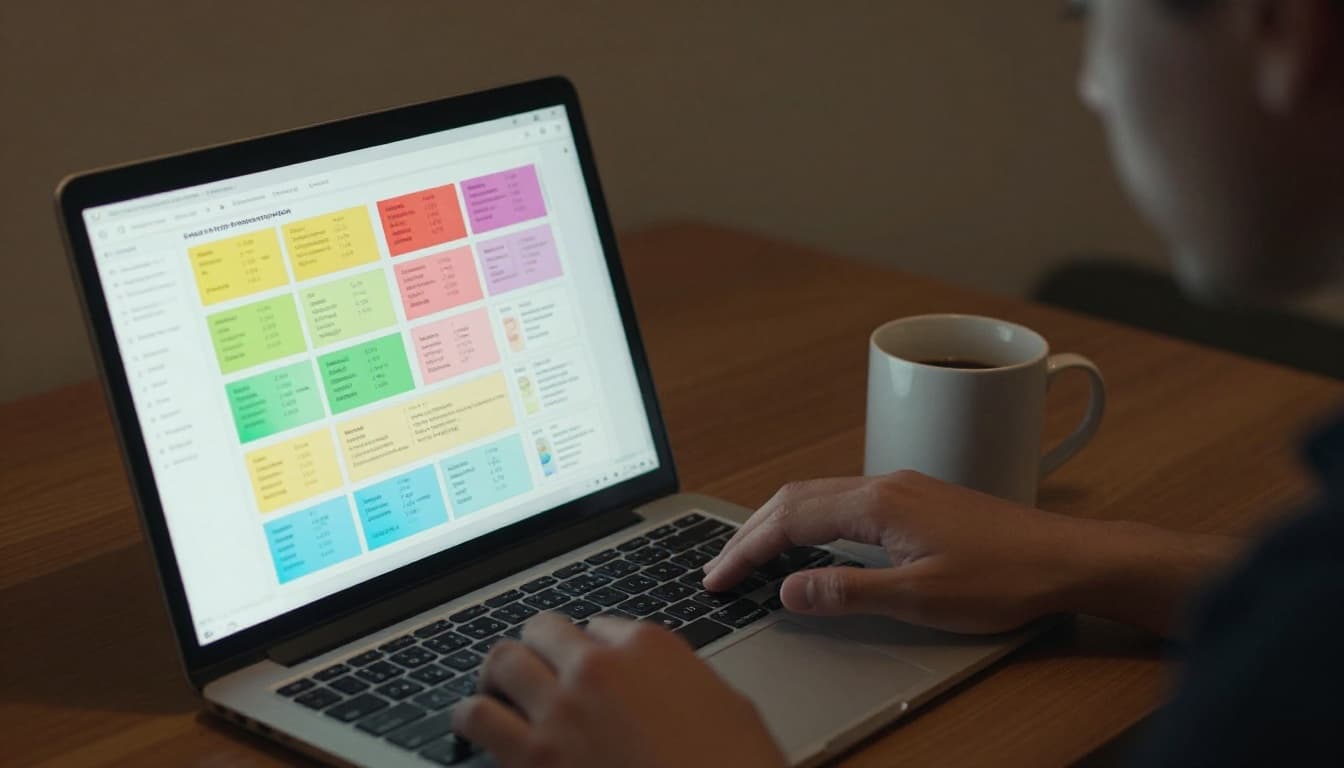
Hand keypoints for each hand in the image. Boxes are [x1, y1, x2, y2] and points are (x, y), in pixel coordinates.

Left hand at [452, 612, 785, 767]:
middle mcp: (600, 666)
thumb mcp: (730, 708)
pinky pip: (477, 716)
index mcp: (652, 647)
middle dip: (541, 651)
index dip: (596, 652)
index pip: (602, 627)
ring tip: (500, 692)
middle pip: (545, 630)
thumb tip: (669, 685)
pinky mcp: (532, 755)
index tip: (594, 672)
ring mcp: (562, 708)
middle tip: (539, 674)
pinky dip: (471, 717)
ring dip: (500, 675)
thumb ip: (687, 682)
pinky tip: (477, 726)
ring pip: (503, 660)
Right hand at [703, 471, 1239, 635]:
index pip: (789, 520)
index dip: (746, 550)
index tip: (716, 577)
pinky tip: (812, 541)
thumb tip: (788, 589)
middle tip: (720, 567)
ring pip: (819, 494)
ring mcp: (904, 487)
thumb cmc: (1004, 579)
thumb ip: (848, 592)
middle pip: (796, 497)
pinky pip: (844, 499)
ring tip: (752, 554)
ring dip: (778, 522)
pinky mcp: (919, 499)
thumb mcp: (921, 597)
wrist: (1070, 559)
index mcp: (878, 503)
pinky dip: (810, 518)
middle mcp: (885, 484)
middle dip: (751, 530)